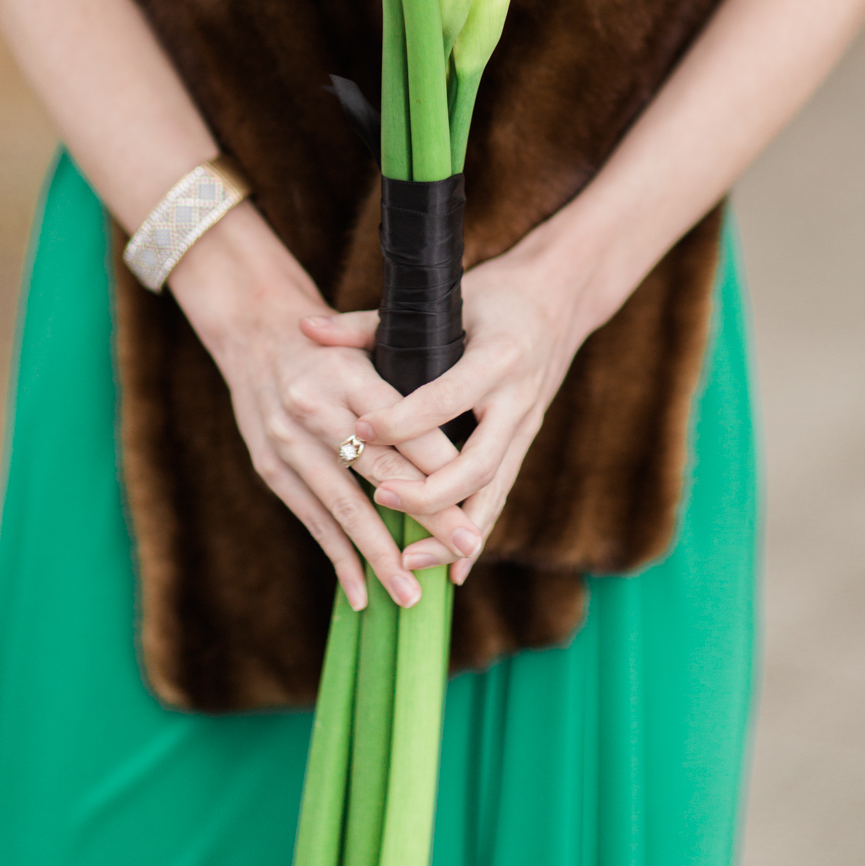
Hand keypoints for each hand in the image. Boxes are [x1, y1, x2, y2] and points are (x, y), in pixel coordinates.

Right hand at [169, 204, 484, 611]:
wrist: (254, 332)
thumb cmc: (330, 346)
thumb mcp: (368, 348)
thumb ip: (409, 385)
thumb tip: (462, 444)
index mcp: (350, 375)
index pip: (406, 430)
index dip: (442, 472)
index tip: (475, 505)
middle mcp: (316, 409)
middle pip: (382, 472)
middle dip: (427, 517)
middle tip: (465, 549)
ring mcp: (289, 442)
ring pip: (345, 507)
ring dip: (380, 555)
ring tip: (412, 595)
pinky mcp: (271, 468)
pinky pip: (312, 519)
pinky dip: (338, 558)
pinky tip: (360, 594)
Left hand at [301, 233, 594, 582]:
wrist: (560, 297)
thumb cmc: (491, 294)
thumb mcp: (438, 300)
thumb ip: (367, 323)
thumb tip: (305, 327)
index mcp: (496, 357)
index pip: (445, 398)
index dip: (402, 419)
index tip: (360, 431)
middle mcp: (516, 398)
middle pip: (476, 461)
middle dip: (429, 490)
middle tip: (379, 497)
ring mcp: (526, 426)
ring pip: (492, 491)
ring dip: (452, 531)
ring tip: (408, 558)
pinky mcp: (525, 442)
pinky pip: (501, 496)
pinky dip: (476, 534)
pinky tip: (452, 570)